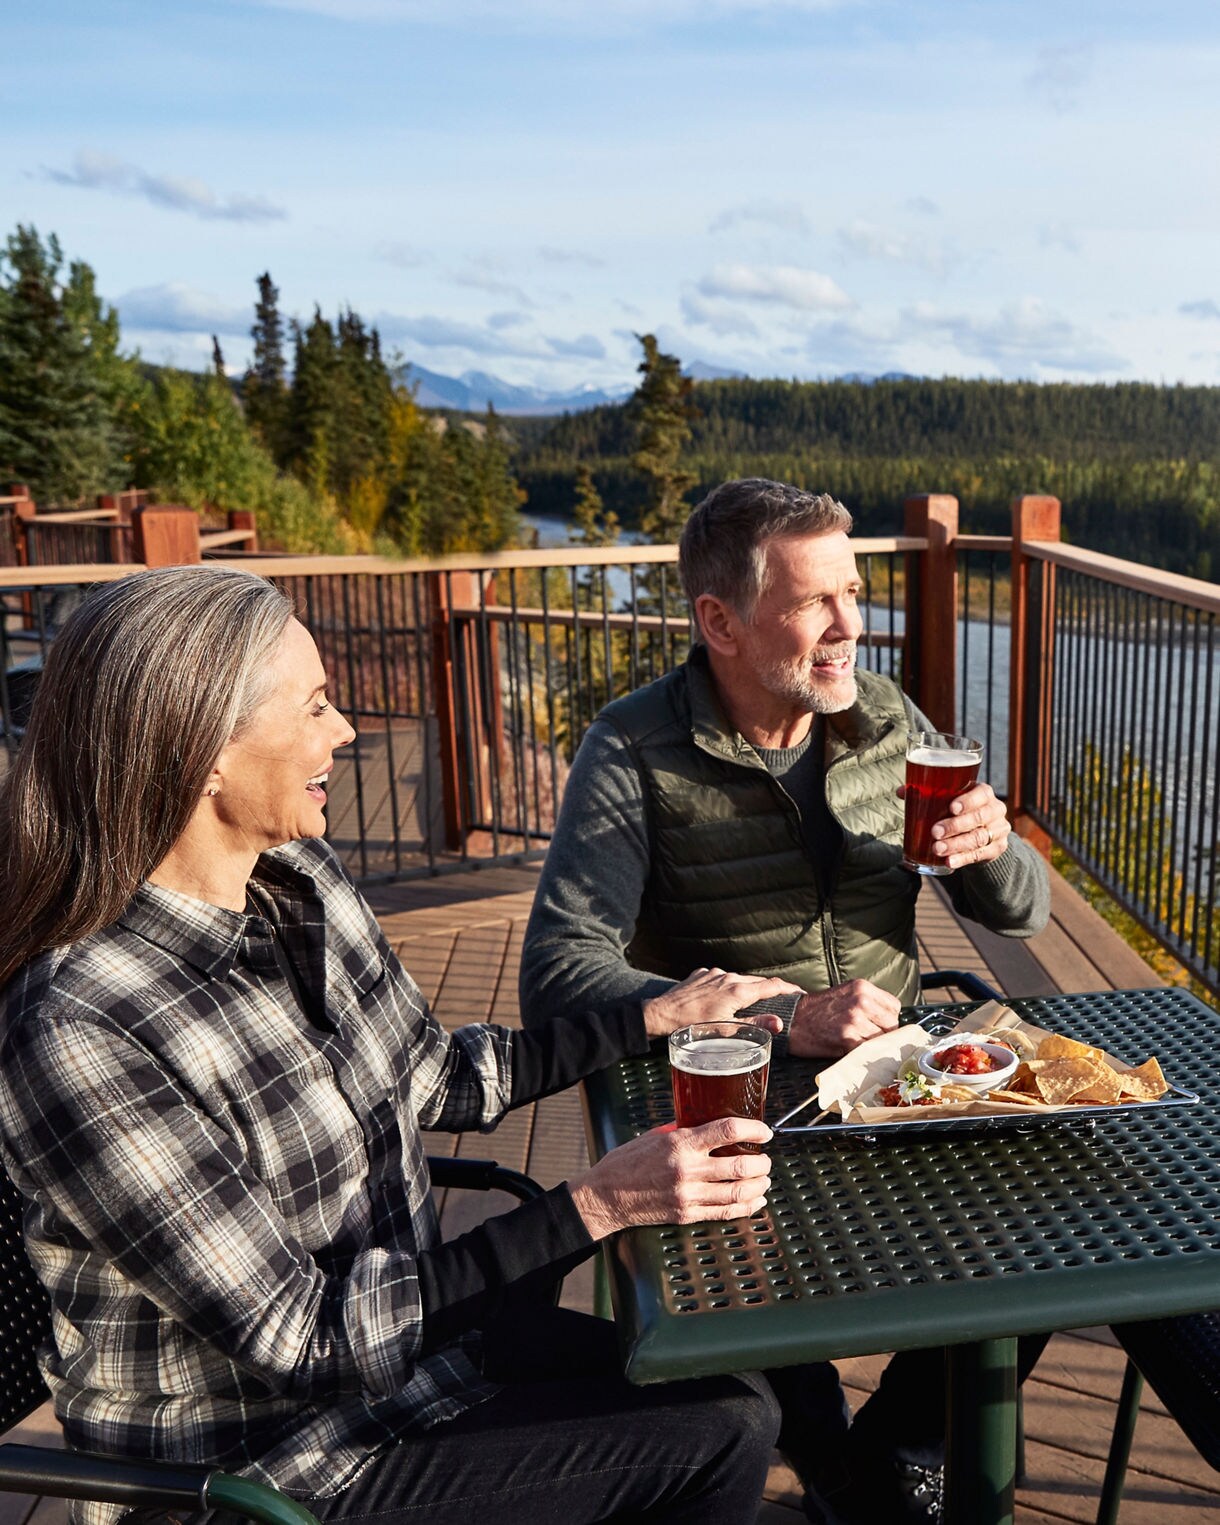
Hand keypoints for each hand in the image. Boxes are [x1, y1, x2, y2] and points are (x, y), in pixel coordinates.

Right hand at [569, 1118, 772, 1239]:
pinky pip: (725, 1213)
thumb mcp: (655, 1136)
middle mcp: (687, 1170)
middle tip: (766, 1159)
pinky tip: (755, 1201)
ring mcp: (688, 1195)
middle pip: (740, 1166)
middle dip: (762, 1163)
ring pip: (738, 1192)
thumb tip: (707, 1124)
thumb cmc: (627, 1163)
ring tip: (764, 1179)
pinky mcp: (687, 1215)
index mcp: (680, 1143)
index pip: (726, 1131)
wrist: (606, 1196)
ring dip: (759, 1185)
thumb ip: (683, 1130)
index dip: (753, 1129)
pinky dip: (746, 1207)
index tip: (764, 1131)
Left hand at [641, 966, 802, 1038]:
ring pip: (738, 979)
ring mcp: (714, 974)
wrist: (662, 1014)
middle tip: (780, 999)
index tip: (799, 992)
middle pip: (756, 981)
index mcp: (738, 991)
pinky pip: (721, 978)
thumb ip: (755, 1026)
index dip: (789, 989)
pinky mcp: (702, 974)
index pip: (771, 986)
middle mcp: (728, 977)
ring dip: (746, 989)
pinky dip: (727, 986)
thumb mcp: (727, 1030)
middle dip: (769, 990)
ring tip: (749, 1003)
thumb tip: (779, 1023)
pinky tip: (721, 999)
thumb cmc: (694, 1026)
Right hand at [788, 979, 901, 1058]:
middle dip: (882, 1032)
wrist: (793, 1020)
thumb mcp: (846, 993)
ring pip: (880, 1039)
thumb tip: (892, 1020)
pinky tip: (847, 1045)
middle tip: (866, 1034)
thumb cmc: (819, 1009)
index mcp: (862, 987)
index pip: (894, 1006)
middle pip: (891, 1024)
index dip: (887, 1018)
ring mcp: (854, 1020)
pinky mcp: (847, 1038)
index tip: (878, 1023)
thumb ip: (869, 1002)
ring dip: (870, 1043)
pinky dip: (860, 1051)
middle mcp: (861, 1001)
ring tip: (854, 1039)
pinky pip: (866, 1049)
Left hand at [899, 780, 1010, 870]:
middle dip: (955, 826)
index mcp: (984, 793)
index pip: (981, 794)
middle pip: (978, 818)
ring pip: (978, 838)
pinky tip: (949, 862)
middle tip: (934, 832)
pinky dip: (962, 859)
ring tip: (937, 849)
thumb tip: (901, 791)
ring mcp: (998, 830)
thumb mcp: (949, 800)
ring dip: (956, 844)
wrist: (981, 831)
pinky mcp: (997, 848)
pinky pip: (980, 855)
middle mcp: (995, 810)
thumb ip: (927, 794)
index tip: (951, 808)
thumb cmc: (960, 811)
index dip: (968, 801)